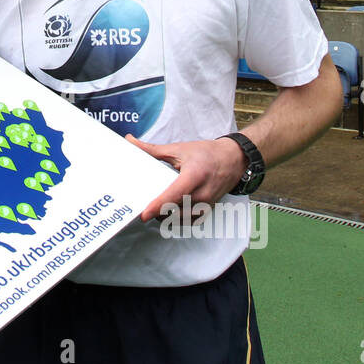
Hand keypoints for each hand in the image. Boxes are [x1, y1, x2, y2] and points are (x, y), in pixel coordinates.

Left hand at [126, 135, 244, 222]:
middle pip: (175, 210)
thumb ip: (152, 149)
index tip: (144, 214)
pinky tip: (168, 212)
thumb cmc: (207, 153)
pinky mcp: (207, 210)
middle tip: (142, 206)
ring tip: (154, 208)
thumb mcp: (179, 149)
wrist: (234, 160)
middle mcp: (202, 194)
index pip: (174, 195)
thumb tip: (130, 141)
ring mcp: (206, 204)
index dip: (158, 206)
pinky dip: (177, 219)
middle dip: (157, 211)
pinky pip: (188, 221)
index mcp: (194, 176)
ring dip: (166, 217)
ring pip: (181, 219)